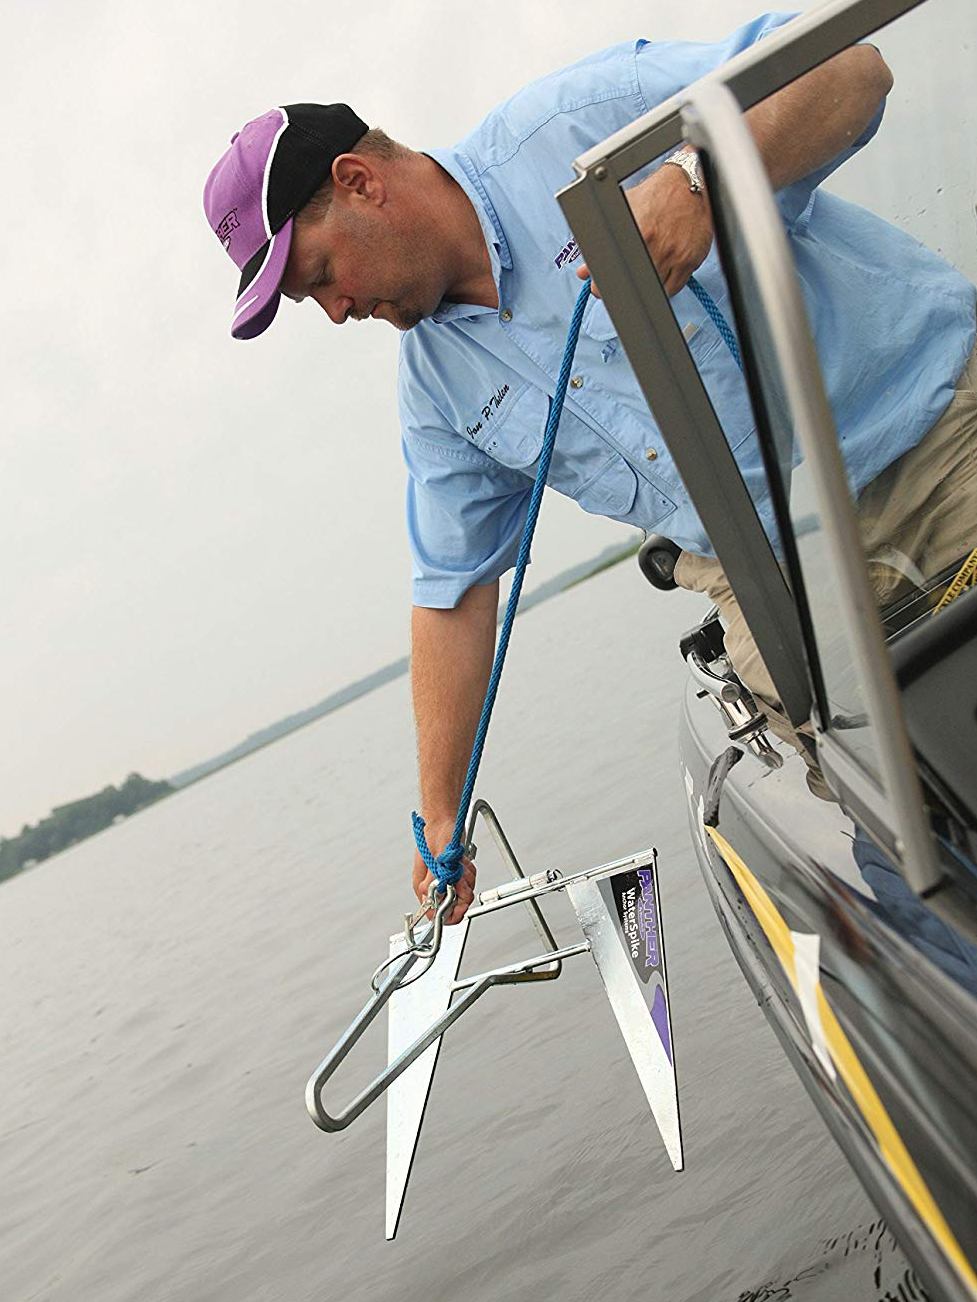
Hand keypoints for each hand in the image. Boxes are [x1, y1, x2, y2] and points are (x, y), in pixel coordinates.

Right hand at [411, 816, 476, 925]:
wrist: (446, 818)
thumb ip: (435, 879)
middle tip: (463, 878)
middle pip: (453, 905)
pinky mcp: (454, 872)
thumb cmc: (437, 832)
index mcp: (423, 886)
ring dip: (466, 879)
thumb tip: (435, 898)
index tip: (461, 905)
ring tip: (461, 865)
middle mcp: (433, 885)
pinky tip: (463, 862)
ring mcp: (444, 878)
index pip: (434, 913)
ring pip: (462, 893)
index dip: (450, 913)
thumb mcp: (437, 857)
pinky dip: (469, 872)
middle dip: (462, 892)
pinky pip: (467, 881)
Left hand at [578, 162, 711, 297]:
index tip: (600, 287)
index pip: (613, 273)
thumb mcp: (623, 209)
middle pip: (633, 285)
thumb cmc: (656, 195)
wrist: (689, 186)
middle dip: (621, 286)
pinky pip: (672, 288)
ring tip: (642, 270)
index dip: (603, 286)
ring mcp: (674, 256)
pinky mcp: (689, 262)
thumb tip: (585, 270)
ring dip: (643, 287)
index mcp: (638, 233)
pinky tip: (658, 272)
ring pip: (653, 290)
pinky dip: (663, 286)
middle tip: (618, 280)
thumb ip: (600, 239)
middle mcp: (657, 246)